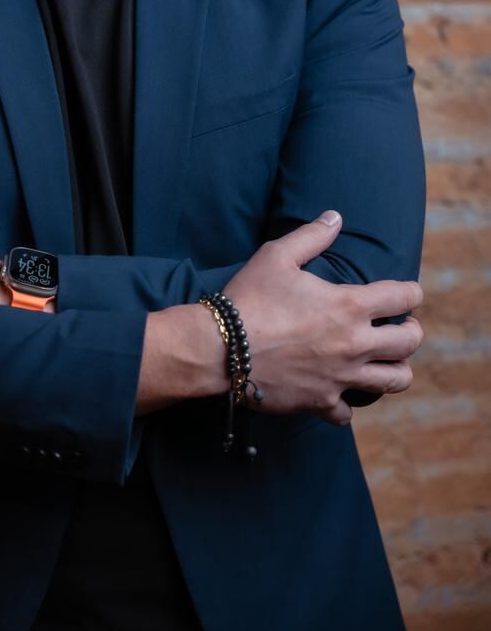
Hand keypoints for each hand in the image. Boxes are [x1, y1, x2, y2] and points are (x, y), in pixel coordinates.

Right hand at [222, 211, 423, 425]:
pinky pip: (348, 412)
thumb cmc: (249, 297)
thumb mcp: (277, 256)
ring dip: (395, 368)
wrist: (220, 348)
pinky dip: (347, 403)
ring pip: (395, 381)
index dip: (410, 292)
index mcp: (350, 306)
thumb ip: (311, 236)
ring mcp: (341, 377)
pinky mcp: (321, 402)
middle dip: (411, 331)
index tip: (405, 293)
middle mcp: (355, 344)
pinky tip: (337, 389)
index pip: (404, 297)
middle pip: (410, 343)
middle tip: (400, 326)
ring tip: (383, 360)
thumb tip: (335, 217)